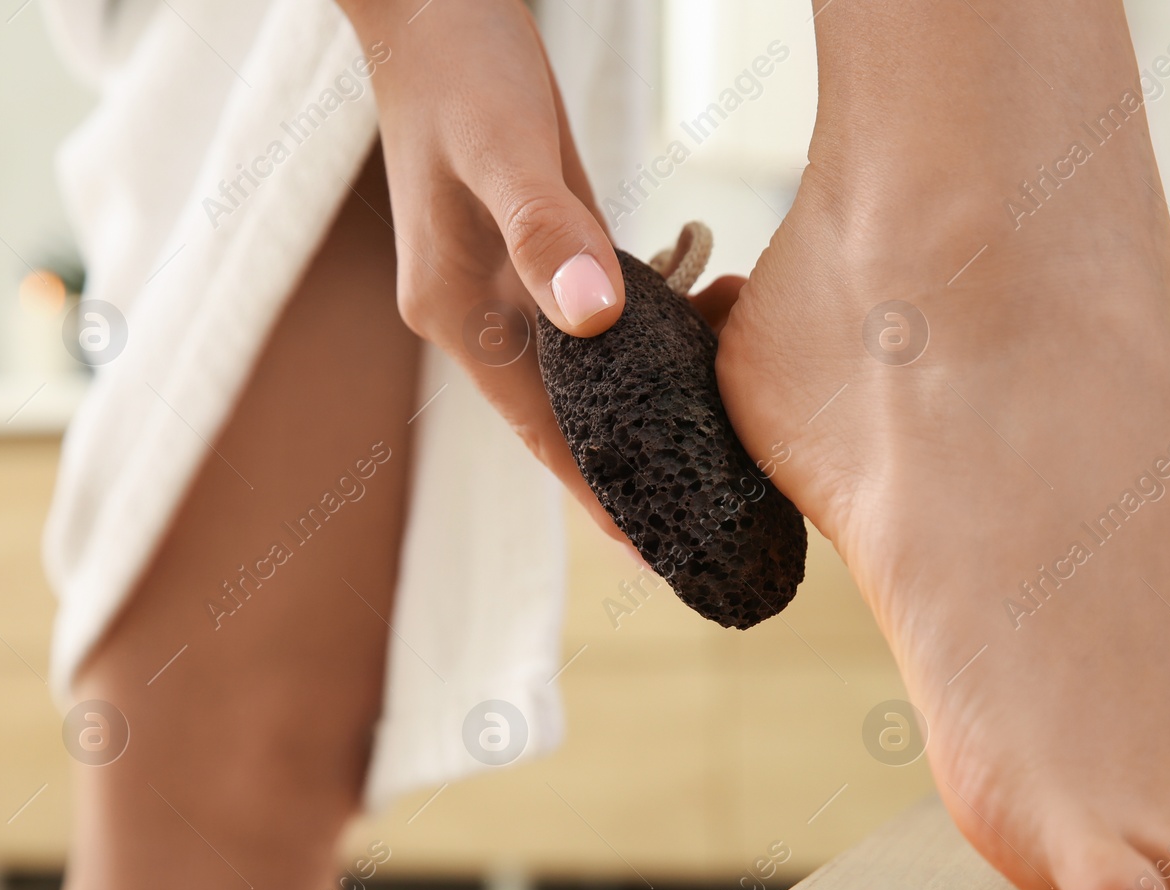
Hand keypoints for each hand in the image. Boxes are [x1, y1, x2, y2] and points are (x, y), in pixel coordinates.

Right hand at [338, 0, 741, 543]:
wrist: (435, 3)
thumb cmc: (459, 69)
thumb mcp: (501, 149)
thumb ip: (547, 234)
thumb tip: (596, 319)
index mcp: (460, 313)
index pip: (539, 432)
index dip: (597, 495)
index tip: (653, 554)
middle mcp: (486, 314)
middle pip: (571, 417)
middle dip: (637, 464)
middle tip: (713, 515)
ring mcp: (518, 283)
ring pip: (598, 368)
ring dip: (660, 390)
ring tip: (734, 425)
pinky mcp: (551, 248)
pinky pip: (611, 310)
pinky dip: (661, 319)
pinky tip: (718, 311)